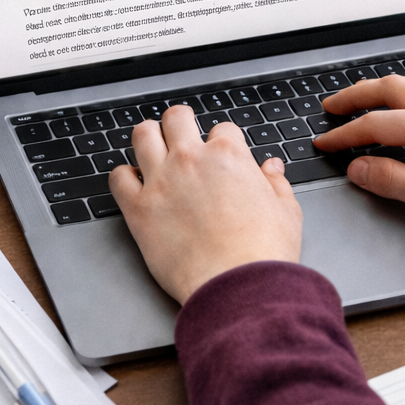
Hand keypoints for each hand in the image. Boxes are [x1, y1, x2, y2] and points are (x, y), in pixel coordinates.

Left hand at [109, 104, 302, 303]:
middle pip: (176, 118)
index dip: (223, 142)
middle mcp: (191, 160)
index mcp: (228, 156)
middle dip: (180, 123)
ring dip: (148, 137)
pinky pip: (118, 178)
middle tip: (181, 134)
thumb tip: (271, 168)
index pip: (222, 130)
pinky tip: (133, 183)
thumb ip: (276, 183)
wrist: (237, 286)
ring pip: (142, 136)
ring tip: (152, 146)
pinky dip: (123, 176)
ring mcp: (161, 181)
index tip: (221, 155)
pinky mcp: (139, 209)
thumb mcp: (286, 211)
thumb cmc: (263, 252)